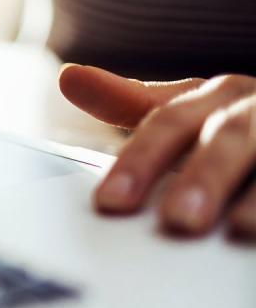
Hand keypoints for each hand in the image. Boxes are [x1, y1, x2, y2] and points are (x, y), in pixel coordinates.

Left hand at [59, 64, 255, 237]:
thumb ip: (131, 101)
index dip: (140, 161)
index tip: (110, 203)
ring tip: (237, 229)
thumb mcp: (191, 109)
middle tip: (177, 221)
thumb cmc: (243, 121)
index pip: (170, 122)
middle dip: (204, 176)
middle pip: (227, 138)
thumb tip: (68, 77)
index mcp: (219, 96)